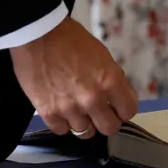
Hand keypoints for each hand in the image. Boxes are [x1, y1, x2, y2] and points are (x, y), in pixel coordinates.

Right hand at [9, 16, 138, 138]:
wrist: (39, 36)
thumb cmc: (71, 40)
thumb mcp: (103, 56)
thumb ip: (112, 79)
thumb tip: (117, 96)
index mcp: (110, 81)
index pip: (128, 111)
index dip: (124, 109)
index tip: (118, 107)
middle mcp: (92, 99)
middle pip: (109, 128)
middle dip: (107, 120)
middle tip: (100, 112)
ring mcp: (70, 108)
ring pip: (85, 132)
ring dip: (83, 121)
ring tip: (77, 107)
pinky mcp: (48, 112)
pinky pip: (62, 130)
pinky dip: (63, 123)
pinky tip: (62, 110)